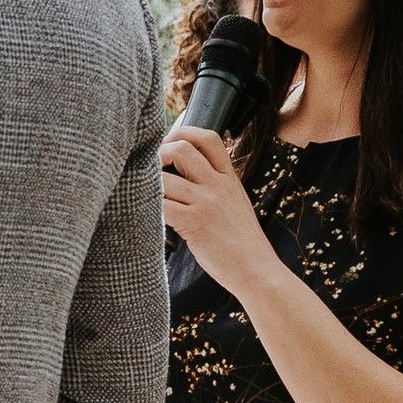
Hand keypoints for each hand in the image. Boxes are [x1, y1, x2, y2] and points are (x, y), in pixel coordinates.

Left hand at [159, 127, 275, 299]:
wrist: (258, 270)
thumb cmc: (243, 242)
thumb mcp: (236, 203)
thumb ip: (216, 186)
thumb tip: (186, 174)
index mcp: (229, 178)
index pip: (209, 138)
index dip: (183, 133)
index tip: (168, 143)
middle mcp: (218, 185)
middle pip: (182, 149)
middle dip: (159, 153)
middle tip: (151, 168)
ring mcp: (206, 203)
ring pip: (165, 177)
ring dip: (148, 183)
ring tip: (144, 194)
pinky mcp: (194, 223)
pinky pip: (162, 205)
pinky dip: (149, 206)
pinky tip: (148, 213)